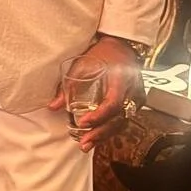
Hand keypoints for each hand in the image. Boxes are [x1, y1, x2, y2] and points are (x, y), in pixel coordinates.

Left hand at [48, 35, 144, 151]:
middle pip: (119, 119)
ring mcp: (137, 98)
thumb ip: (69, 86)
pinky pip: (124, 119)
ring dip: (104, 135)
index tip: (83, 123)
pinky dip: (110, 129)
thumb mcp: (83, 66)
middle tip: (84, 142)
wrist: (123, 46)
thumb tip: (53, 106)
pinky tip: (97, 136)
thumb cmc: (103, 53)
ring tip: (87, 144)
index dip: (98, 116)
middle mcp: (133, 91)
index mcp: (121, 80)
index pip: (113, 104)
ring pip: (123, 123)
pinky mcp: (136, 103)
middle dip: (100, 133)